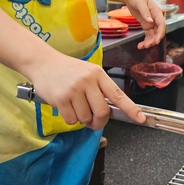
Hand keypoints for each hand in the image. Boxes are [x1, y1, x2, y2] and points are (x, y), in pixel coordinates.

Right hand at [27, 52, 144, 129]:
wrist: (42, 62)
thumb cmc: (67, 70)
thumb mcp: (87, 73)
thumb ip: (98, 89)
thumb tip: (107, 113)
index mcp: (98, 74)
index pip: (117, 94)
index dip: (131, 109)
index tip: (141, 118)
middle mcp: (87, 80)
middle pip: (102, 112)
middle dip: (99, 122)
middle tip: (93, 122)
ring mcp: (74, 89)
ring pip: (86, 118)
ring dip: (81, 119)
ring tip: (74, 106)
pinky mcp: (61, 98)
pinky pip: (72, 120)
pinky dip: (70, 119)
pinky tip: (65, 107)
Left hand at [124, 0, 165, 48]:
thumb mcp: (140, 2)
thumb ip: (145, 12)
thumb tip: (151, 21)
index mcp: (156, 11)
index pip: (161, 24)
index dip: (160, 33)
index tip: (156, 41)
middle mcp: (155, 18)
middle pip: (157, 31)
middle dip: (153, 39)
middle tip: (146, 45)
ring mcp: (150, 21)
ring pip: (152, 34)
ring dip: (149, 41)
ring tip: (141, 47)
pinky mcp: (145, 23)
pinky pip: (147, 34)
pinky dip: (145, 39)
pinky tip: (140, 45)